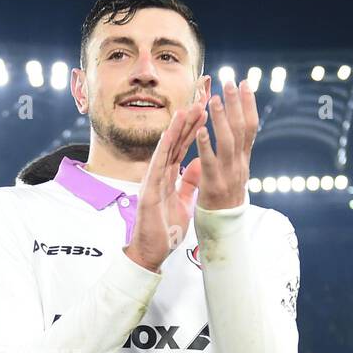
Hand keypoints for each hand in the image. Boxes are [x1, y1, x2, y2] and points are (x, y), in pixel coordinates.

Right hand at [123, 79, 208, 271]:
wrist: (151, 253)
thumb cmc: (164, 231)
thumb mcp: (182, 202)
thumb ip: (188, 183)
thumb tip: (198, 164)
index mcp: (168, 178)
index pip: (182, 148)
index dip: (193, 129)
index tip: (204, 110)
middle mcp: (158, 175)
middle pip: (174, 144)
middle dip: (186, 122)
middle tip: (199, 100)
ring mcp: (152, 182)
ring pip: (165, 150)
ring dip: (175, 129)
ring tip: (186, 109)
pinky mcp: (148, 192)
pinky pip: (156, 168)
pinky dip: (163, 150)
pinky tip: (170, 134)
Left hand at [185, 76, 257, 211]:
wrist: (224, 232)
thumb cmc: (224, 202)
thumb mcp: (231, 175)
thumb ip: (231, 156)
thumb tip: (233, 137)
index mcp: (243, 160)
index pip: (249, 126)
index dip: (248, 104)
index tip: (245, 82)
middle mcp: (239, 165)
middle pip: (242, 129)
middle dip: (237, 103)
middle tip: (231, 80)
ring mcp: (228, 175)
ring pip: (228, 142)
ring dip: (221, 119)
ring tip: (215, 99)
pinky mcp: (213, 186)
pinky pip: (209, 162)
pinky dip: (205, 145)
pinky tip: (200, 129)